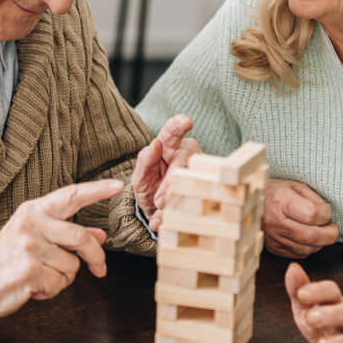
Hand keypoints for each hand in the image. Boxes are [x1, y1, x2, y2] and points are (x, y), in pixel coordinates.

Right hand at [0, 180, 122, 320]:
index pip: (71, 196)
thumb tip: (99, 235)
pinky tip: (33, 287)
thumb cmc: (8, 259)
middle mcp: (32, 224)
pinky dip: (51, 291)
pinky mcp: (29, 270)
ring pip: (72, 266)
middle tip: (100, 269)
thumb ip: (66, 235)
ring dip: (63, 278)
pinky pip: (59, 284)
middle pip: (81, 237)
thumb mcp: (35, 238)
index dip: (96, 190)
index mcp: (34, 211)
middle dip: (96, 257)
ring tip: (41, 276)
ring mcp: (29, 246)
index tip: (118, 187)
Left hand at [132, 114, 199, 231]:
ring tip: (157, 210)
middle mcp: (186, 155)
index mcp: (169, 146)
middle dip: (171, 181)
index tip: (186, 122)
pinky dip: (173, 214)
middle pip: (184, 160)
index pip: (173, 131)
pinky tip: (160, 220)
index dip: (179, 125)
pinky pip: (190, 200)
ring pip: (189, 181)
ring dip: (172, 199)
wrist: (155, 213)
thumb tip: (154, 145)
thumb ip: (144, 161)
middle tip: (159, 200)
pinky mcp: (202, 191)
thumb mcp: (140, 176)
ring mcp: (197, 172)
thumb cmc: (149, 186)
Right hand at [262, 179, 337, 257]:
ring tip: (320, 232)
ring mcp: (272, 237)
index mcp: (281, 201)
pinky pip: (297, 254)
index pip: (312, 214)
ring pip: (306, 249)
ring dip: (319, 243)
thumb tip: (327, 214)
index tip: (327, 210)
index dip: (326, 214)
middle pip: (311, 236)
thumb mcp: (295, 185)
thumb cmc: (275, 192)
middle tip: (333, 229)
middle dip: (329, 234)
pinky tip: (308, 238)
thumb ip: (313, 199)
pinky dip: (308, 248)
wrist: (247, 202)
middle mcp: (275, 221)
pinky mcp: (272, 248)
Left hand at [285, 262, 342, 342]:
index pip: (332, 290)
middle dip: (332, 314)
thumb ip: (298, 289)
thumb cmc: (322, 323)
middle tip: (311, 318)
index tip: (301, 294)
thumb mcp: (306, 306)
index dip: (318, 290)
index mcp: (335, 303)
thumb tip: (292, 268)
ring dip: (341, 342)